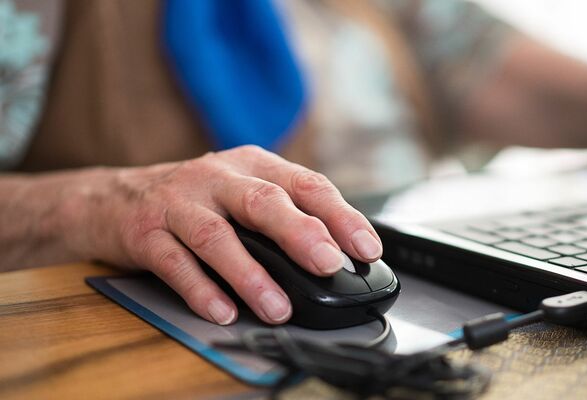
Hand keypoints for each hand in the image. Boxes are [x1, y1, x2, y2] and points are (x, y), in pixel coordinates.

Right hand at [79, 146, 382, 324]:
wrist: (113, 197)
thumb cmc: (196, 199)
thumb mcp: (242, 192)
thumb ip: (285, 214)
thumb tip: (339, 255)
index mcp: (252, 164)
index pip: (305, 184)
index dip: (340, 215)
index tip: (367, 248)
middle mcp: (216, 176)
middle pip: (263, 202)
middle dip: (300, 234)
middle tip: (328, 264)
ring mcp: (178, 202)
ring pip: (217, 236)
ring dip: (250, 275)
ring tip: (277, 306)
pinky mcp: (144, 232)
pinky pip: (174, 263)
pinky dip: (200, 289)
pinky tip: (223, 311)